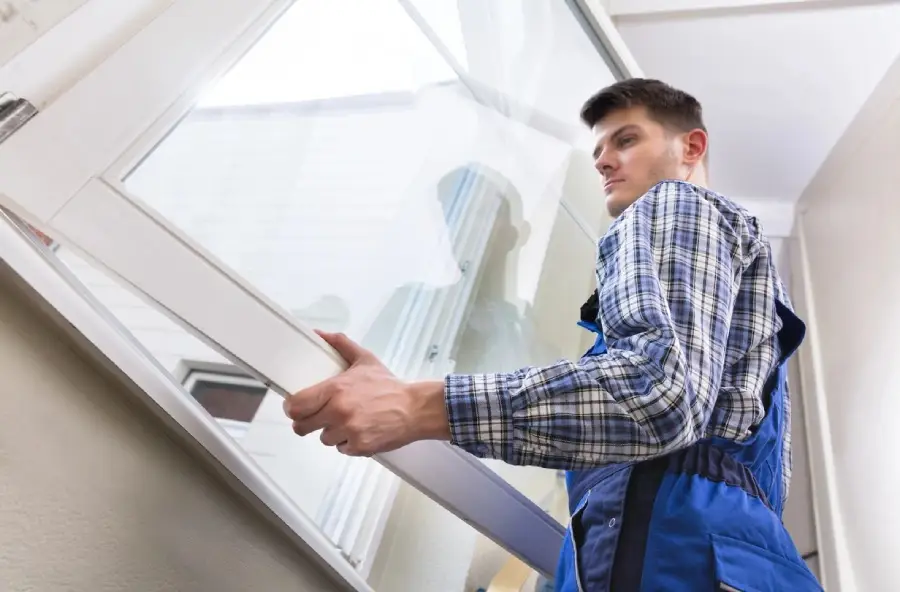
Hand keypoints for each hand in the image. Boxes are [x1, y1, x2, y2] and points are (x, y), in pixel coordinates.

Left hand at [283, 330, 450, 455]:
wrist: (414, 408)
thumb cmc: (389, 387)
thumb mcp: (364, 359)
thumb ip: (340, 345)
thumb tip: (321, 334)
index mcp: (336, 389)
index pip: (296, 405)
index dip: (292, 408)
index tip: (296, 407)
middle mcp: (339, 411)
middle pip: (302, 426)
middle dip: (307, 422)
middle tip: (317, 417)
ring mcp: (348, 431)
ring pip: (324, 438)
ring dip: (332, 432)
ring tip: (348, 421)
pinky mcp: (359, 447)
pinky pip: (341, 449)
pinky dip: (348, 443)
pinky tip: (360, 431)